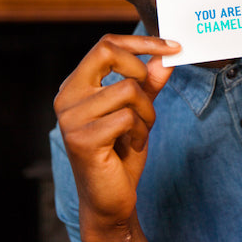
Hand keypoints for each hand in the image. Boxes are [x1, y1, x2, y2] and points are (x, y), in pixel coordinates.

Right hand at [53, 34, 180, 232]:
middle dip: (142, 73)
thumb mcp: (140, 111)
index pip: (106, 44)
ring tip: (138, 132)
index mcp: (76, 85)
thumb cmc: (121, 153)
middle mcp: (66, 97)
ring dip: (147, 113)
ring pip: (128, 89)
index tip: (174, 46)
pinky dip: (141, 132)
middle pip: (109, 53)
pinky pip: (128, 117)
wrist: (110, 200)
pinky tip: (132, 146)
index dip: (142, 41)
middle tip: (148, 102)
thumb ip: (150, 83)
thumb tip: (166, 56)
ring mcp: (70, 118)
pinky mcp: (82, 139)